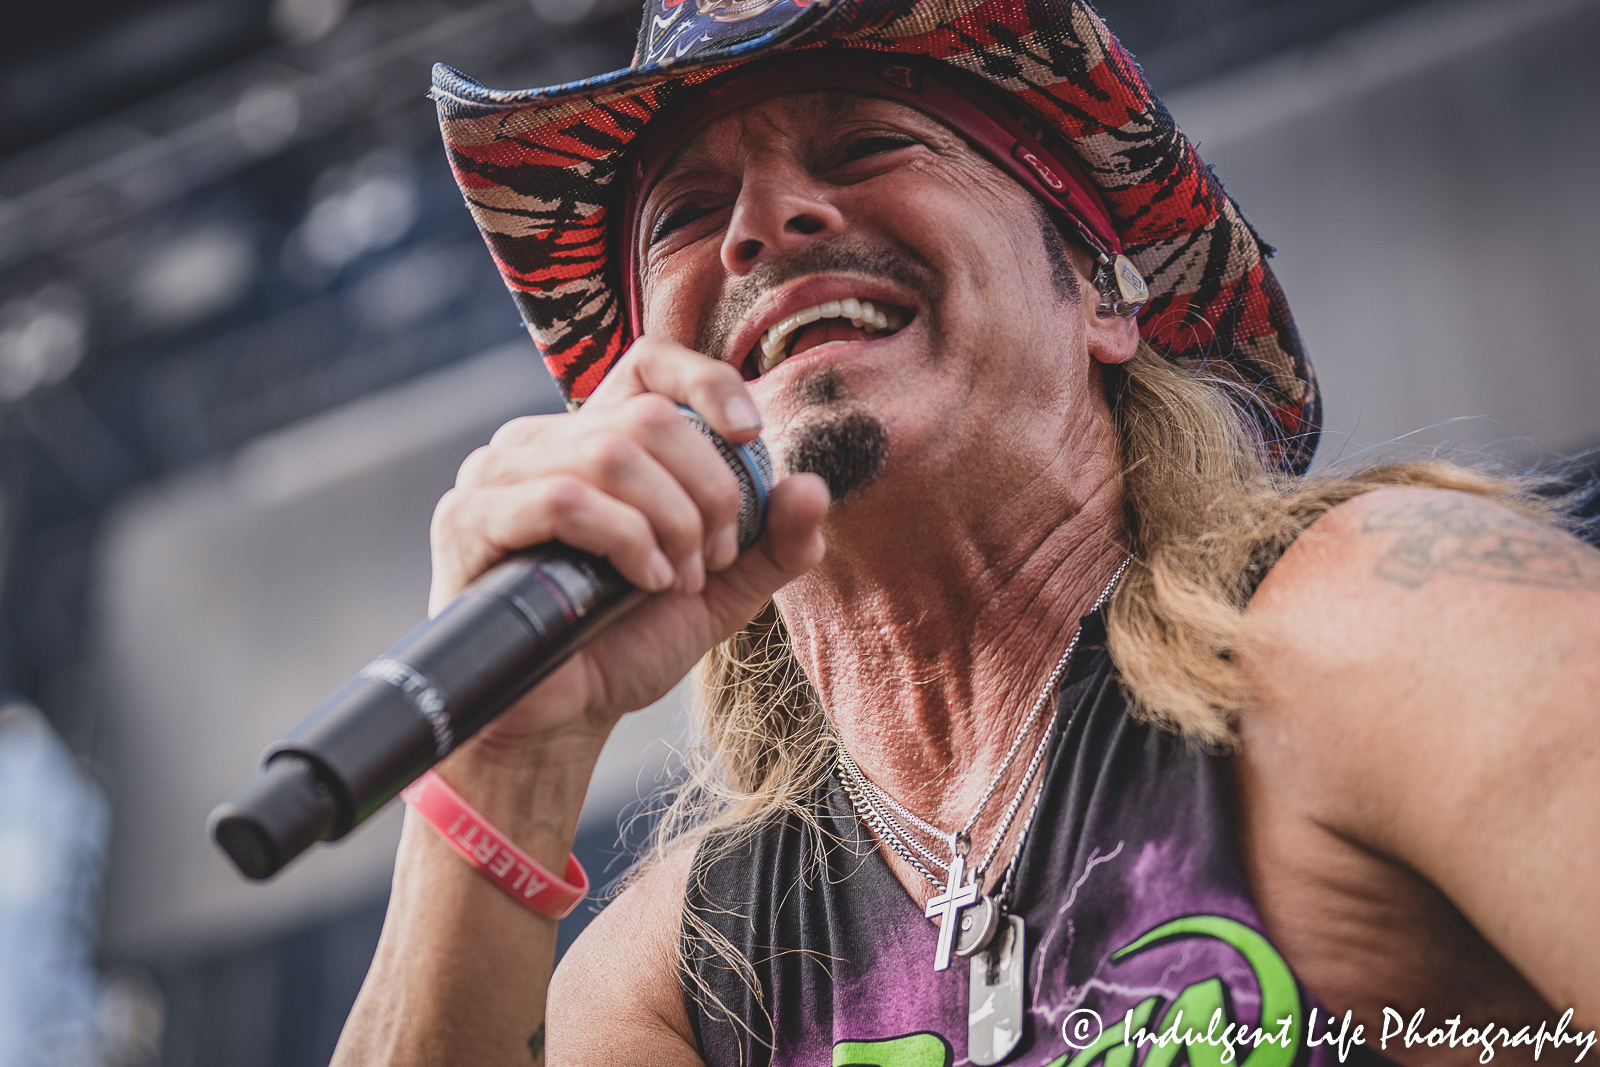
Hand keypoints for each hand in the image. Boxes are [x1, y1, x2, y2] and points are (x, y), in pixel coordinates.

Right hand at [428, 336, 829, 769]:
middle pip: (651, 418)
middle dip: (708, 492)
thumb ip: (772, 543)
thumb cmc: (626, 645)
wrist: (562, 719)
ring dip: (671, 522)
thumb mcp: (720, 591)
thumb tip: (813, 488)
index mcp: (597, 440)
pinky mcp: (469, 518)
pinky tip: (641, 582)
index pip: (650, 363)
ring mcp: (498, 474)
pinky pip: (565, 498)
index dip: (708, 381)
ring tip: (675, 579)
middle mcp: (541, 441)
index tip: (751, 436)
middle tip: (712, 560)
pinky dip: (625, 539)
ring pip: (612, 452)